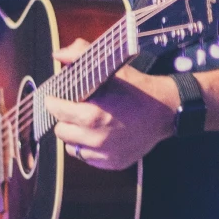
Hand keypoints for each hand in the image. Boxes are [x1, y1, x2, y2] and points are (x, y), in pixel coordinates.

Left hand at [47, 65, 177, 169]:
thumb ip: (80, 57)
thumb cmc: (137, 88)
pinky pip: (87, 158)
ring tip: (86, 124)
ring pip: (72, 147)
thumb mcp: (110, 68)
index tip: (54, 98)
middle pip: (61, 131)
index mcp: (93, 114)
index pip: (57, 111)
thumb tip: (58, 55)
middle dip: (64, 119)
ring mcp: (105, 153)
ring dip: (75, 135)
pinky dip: (88, 148)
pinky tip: (98, 135)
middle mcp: (97, 138)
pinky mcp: (113, 163)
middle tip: (73, 110)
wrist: (165, 111)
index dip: (53, 102)